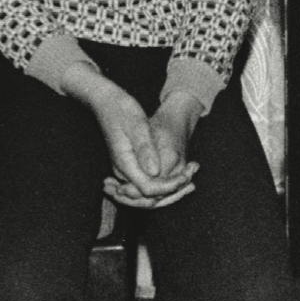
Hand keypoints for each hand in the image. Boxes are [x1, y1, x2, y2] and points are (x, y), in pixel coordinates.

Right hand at [64, 66, 196, 207]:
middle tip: (192, 185)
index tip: (185, 178)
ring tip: (190, 184)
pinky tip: (179, 178)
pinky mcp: (130, 167)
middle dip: (171, 194)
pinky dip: (163, 185)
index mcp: (125, 164)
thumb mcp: (137, 125)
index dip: (168, 187)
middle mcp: (124, 172)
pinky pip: (146, 185)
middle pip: (147, 198)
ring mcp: (126, 170)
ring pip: (147, 194)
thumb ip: (145, 150)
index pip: (148, 188)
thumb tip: (155, 172)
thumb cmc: (122, 110)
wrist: (107, 103)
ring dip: (169, 192)